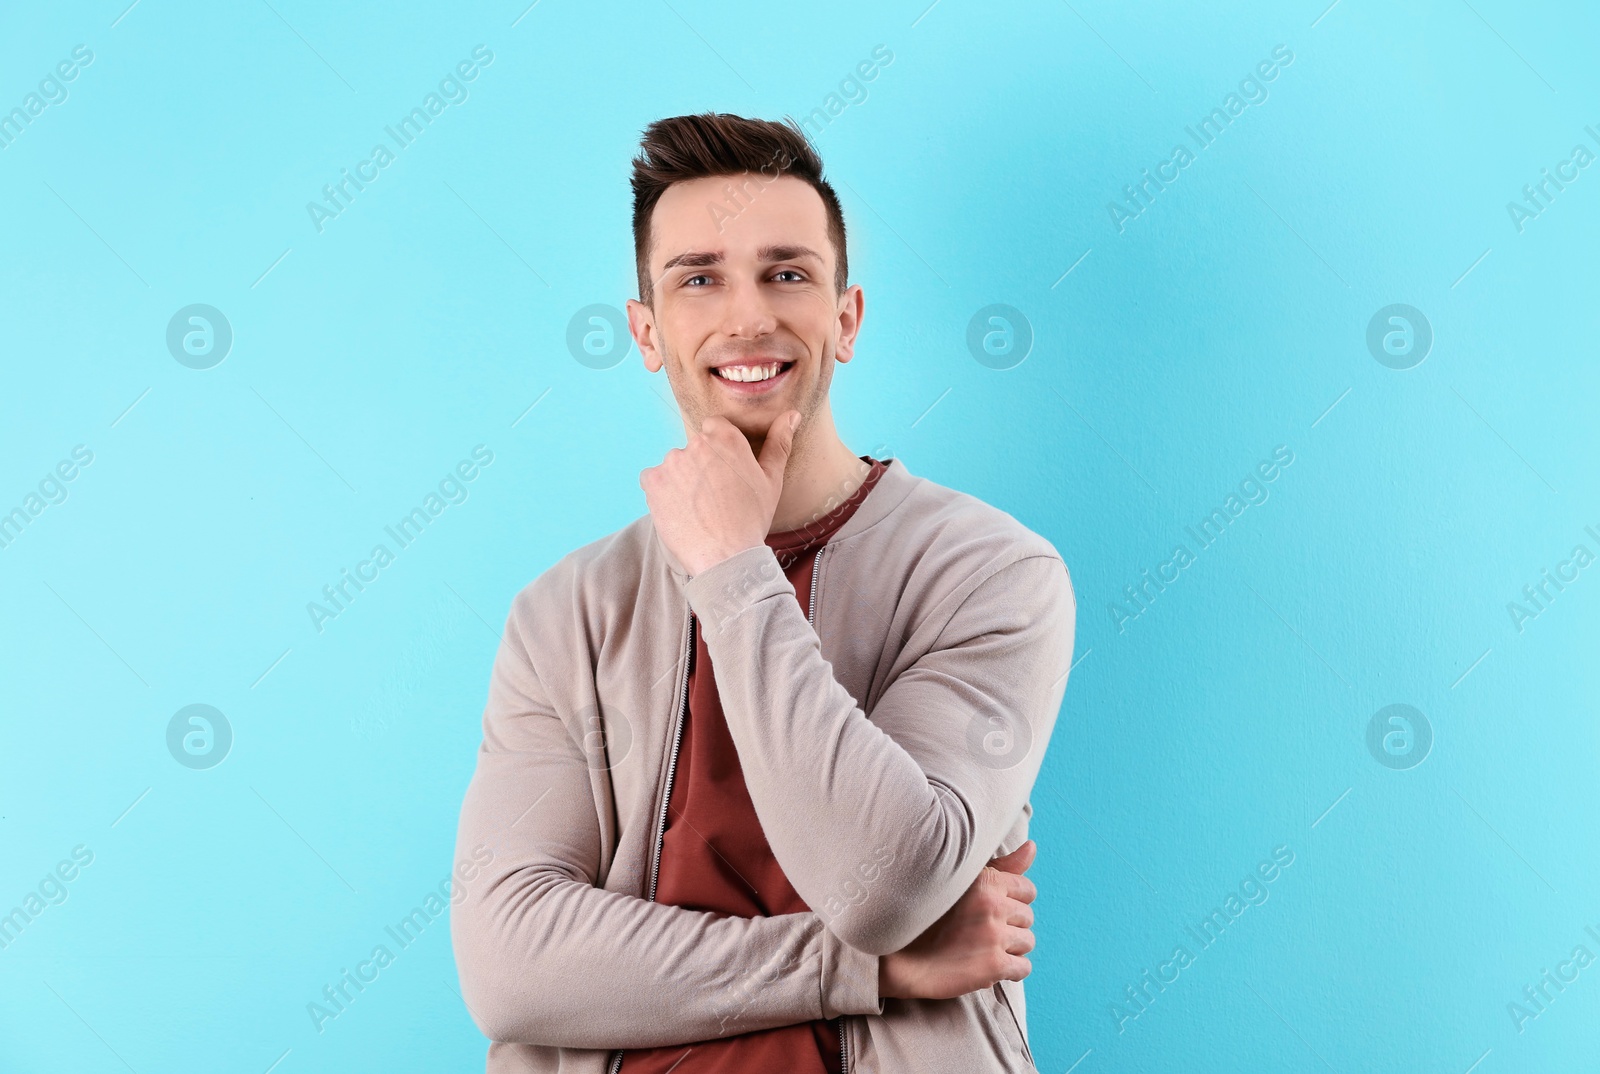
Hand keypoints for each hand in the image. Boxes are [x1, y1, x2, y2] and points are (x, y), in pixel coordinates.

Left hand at [640, 411, 799, 576]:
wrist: (726, 557)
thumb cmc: (752, 519)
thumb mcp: (772, 480)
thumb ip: (779, 443)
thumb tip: (793, 414)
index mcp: (726, 438)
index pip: (713, 427)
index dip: (718, 450)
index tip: (724, 472)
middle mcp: (697, 444)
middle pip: (694, 448)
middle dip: (701, 467)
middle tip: (714, 497)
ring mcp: (672, 462)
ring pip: (674, 465)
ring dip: (681, 480)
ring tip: (697, 508)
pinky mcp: (653, 481)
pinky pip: (653, 480)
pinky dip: (662, 492)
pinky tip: (679, 511)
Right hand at [878, 840, 1036, 1000]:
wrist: (895, 957)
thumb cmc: (927, 915)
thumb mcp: (961, 881)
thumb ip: (1002, 866)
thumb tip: (1032, 846)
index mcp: (986, 880)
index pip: (1026, 890)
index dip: (1010, 901)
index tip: (988, 910)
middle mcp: (992, 905)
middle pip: (1027, 917)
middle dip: (1009, 925)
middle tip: (979, 931)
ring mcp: (994, 936)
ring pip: (1027, 942)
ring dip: (1009, 948)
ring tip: (981, 948)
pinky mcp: (993, 966)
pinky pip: (1023, 969)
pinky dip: (1010, 970)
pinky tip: (986, 965)